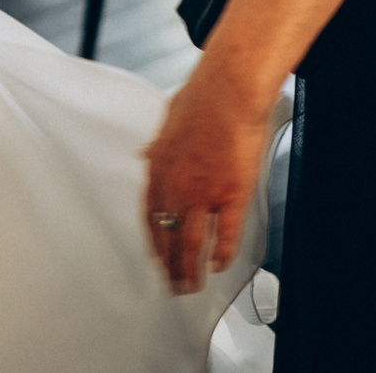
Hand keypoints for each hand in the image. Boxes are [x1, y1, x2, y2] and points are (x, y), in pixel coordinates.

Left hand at [140, 57, 272, 293]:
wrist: (229, 89)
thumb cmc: (203, 98)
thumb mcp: (168, 120)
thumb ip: (157, 145)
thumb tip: (144, 154)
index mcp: (158, 168)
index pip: (149, 215)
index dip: (152, 241)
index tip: (155, 258)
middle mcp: (175, 185)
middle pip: (166, 235)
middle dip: (167, 264)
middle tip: (169, 284)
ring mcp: (202, 192)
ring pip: (190, 241)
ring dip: (188, 268)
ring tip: (190, 286)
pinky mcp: (230, 193)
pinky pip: (224, 233)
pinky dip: (220, 252)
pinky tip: (218, 265)